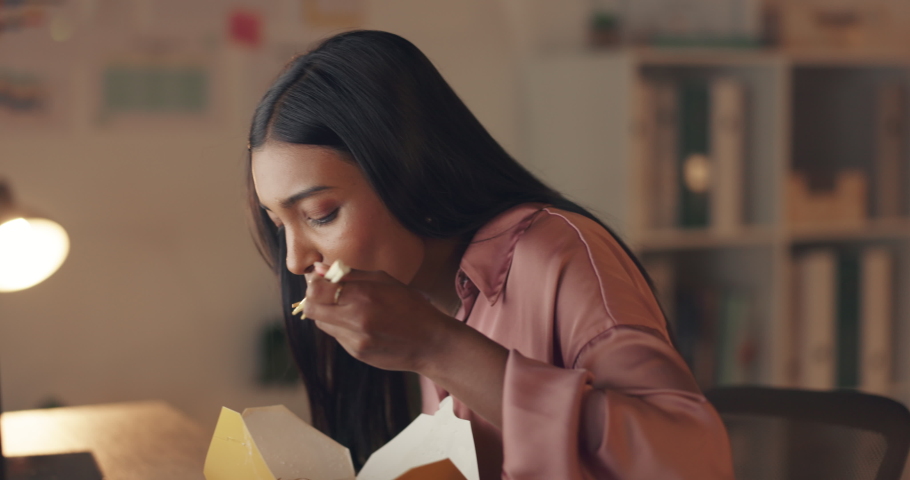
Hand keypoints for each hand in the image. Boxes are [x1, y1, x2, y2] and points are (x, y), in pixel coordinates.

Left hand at [301, 264, 459, 373]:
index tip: (324, 280)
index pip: (316, 290)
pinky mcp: (356, 354)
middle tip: (329, 293)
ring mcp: (354, 340)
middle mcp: (355, 320)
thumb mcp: (385, 281)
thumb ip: (350, 274)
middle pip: (311, 309)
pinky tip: (361, 323)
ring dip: (327, 313)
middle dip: (315, 299)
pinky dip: (342, 327)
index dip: (315, 284)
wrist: (431, 343)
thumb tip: (319, 269)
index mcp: (363, 296)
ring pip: (321, 323)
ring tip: (348, 307)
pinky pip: (337, 336)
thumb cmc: (411, 306)